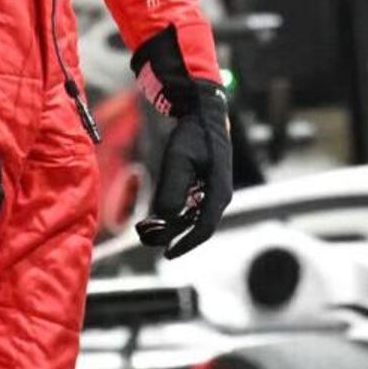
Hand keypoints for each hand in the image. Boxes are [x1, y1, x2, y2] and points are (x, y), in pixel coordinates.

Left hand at [130, 31, 233, 256]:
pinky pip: (192, 208)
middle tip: (147, 237)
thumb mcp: (178, 161)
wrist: (204, 114)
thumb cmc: (193, 135)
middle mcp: (220, 195)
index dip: (185, 244)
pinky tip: (158, 214)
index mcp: (220, 191)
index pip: (204, 228)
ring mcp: (214, 191)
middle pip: (197, 226)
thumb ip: (172, 191)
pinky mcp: (207, 186)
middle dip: (172, 235)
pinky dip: (176, 214)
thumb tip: (164, 220)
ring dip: (172, 225)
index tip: (166, 254)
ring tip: (148, 227)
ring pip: (193, 218)